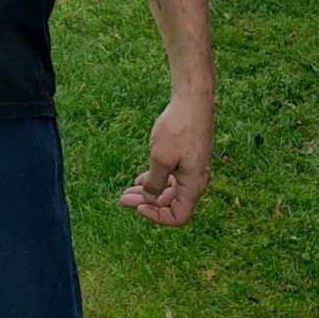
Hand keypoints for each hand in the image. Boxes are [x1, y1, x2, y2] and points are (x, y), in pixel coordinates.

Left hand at [120, 94, 213, 225]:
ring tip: (126, 191)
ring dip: (148, 192)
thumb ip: (154, 183)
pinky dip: (155, 180)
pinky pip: (171, 177)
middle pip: (171, 203)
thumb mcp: (161, 159)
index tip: (138, 205)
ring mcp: (192, 169)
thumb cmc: (178, 129)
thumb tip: (149, 199)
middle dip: (147, 203)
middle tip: (123, 199)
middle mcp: (196, 181)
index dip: (157, 216)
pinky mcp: (187, 157)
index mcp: (193, 186)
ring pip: (169, 190)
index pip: (178, 216)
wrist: (192, 102)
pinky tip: (139, 179)